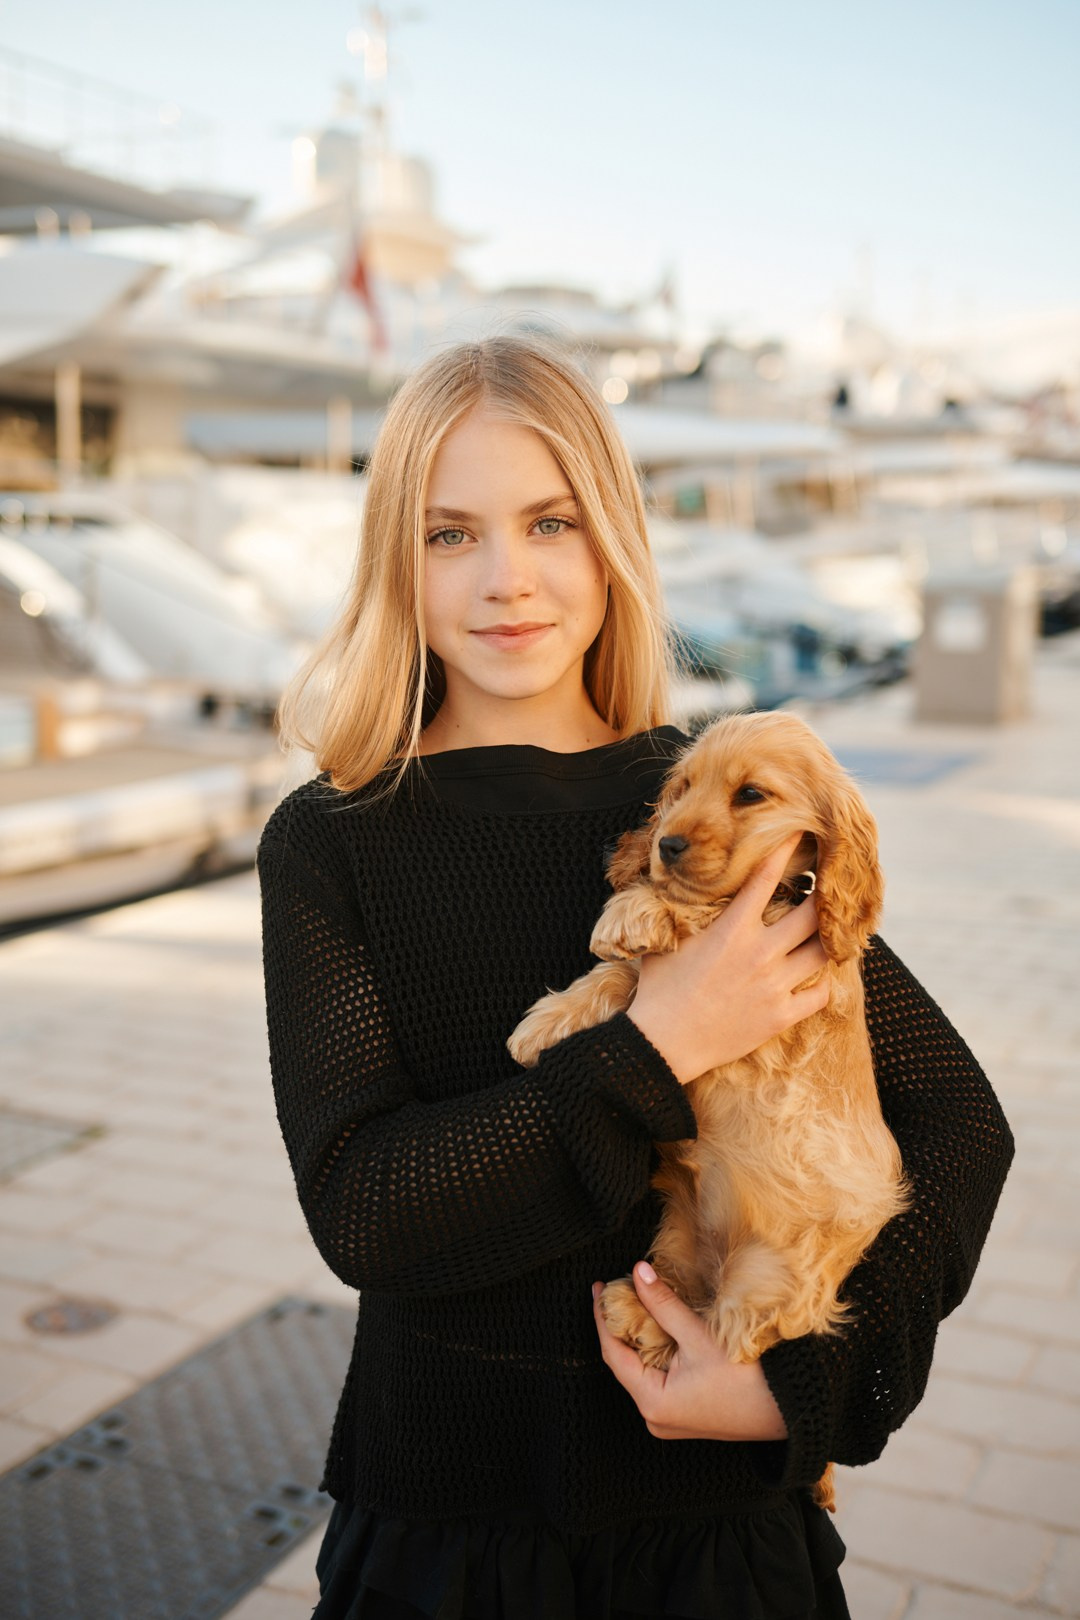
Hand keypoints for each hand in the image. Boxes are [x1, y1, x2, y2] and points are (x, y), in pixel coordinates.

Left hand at [592, 1264, 787, 1440]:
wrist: (788, 1409)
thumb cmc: (746, 1379)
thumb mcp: (699, 1336)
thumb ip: (664, 1305)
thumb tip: (637, 1273)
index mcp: (652, 1403)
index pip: (613, 1353)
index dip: (603, 1317)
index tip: (599, 1287)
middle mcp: (655, 1417)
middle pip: (625, 1363)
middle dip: (619, 1325)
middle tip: (617, 1288)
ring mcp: (669, 1418)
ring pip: (641, 1370)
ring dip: (639, 1336)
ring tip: (635, 1301)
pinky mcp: (684, 1414)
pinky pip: (658, 1378)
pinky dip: (655, 1351)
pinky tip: (658, 1328)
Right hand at [625, 833, 829, 1083]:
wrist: (663, 1043)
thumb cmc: (659, 991)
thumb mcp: (667, 942)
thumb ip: (682, 914)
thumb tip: (675, 888)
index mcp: (732, 929)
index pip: (765, 877)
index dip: (785, 850)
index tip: (799, 833)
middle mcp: (760, 952)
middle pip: (812, 913)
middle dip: (822, 896)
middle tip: (825, 890)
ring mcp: (774, 985)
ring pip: (822, 952)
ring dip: (826, 938)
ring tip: (827, 931)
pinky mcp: (781, 1016)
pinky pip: (821, 994)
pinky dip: (823, 982)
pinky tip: (815, 976)